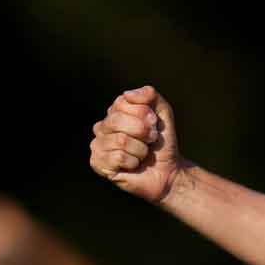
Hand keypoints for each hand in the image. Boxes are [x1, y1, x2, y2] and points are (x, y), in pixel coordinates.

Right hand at [90, 86, 183, 202]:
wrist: (167, 170)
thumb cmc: (162, 142)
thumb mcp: (162, 113)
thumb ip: (149, 96)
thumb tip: (127, 95)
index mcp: (114, 112)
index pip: (122, 103)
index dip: (144, 114)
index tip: (154, 124)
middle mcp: (102, 126)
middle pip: (117, 120)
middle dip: (142, 131)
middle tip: (151, 140)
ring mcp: (97, 145)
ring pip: (120, 140)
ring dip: (140, 149)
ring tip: (143, 154)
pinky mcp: (97, 163)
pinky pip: (117, 157)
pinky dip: (134, 161)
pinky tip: (134, 165)